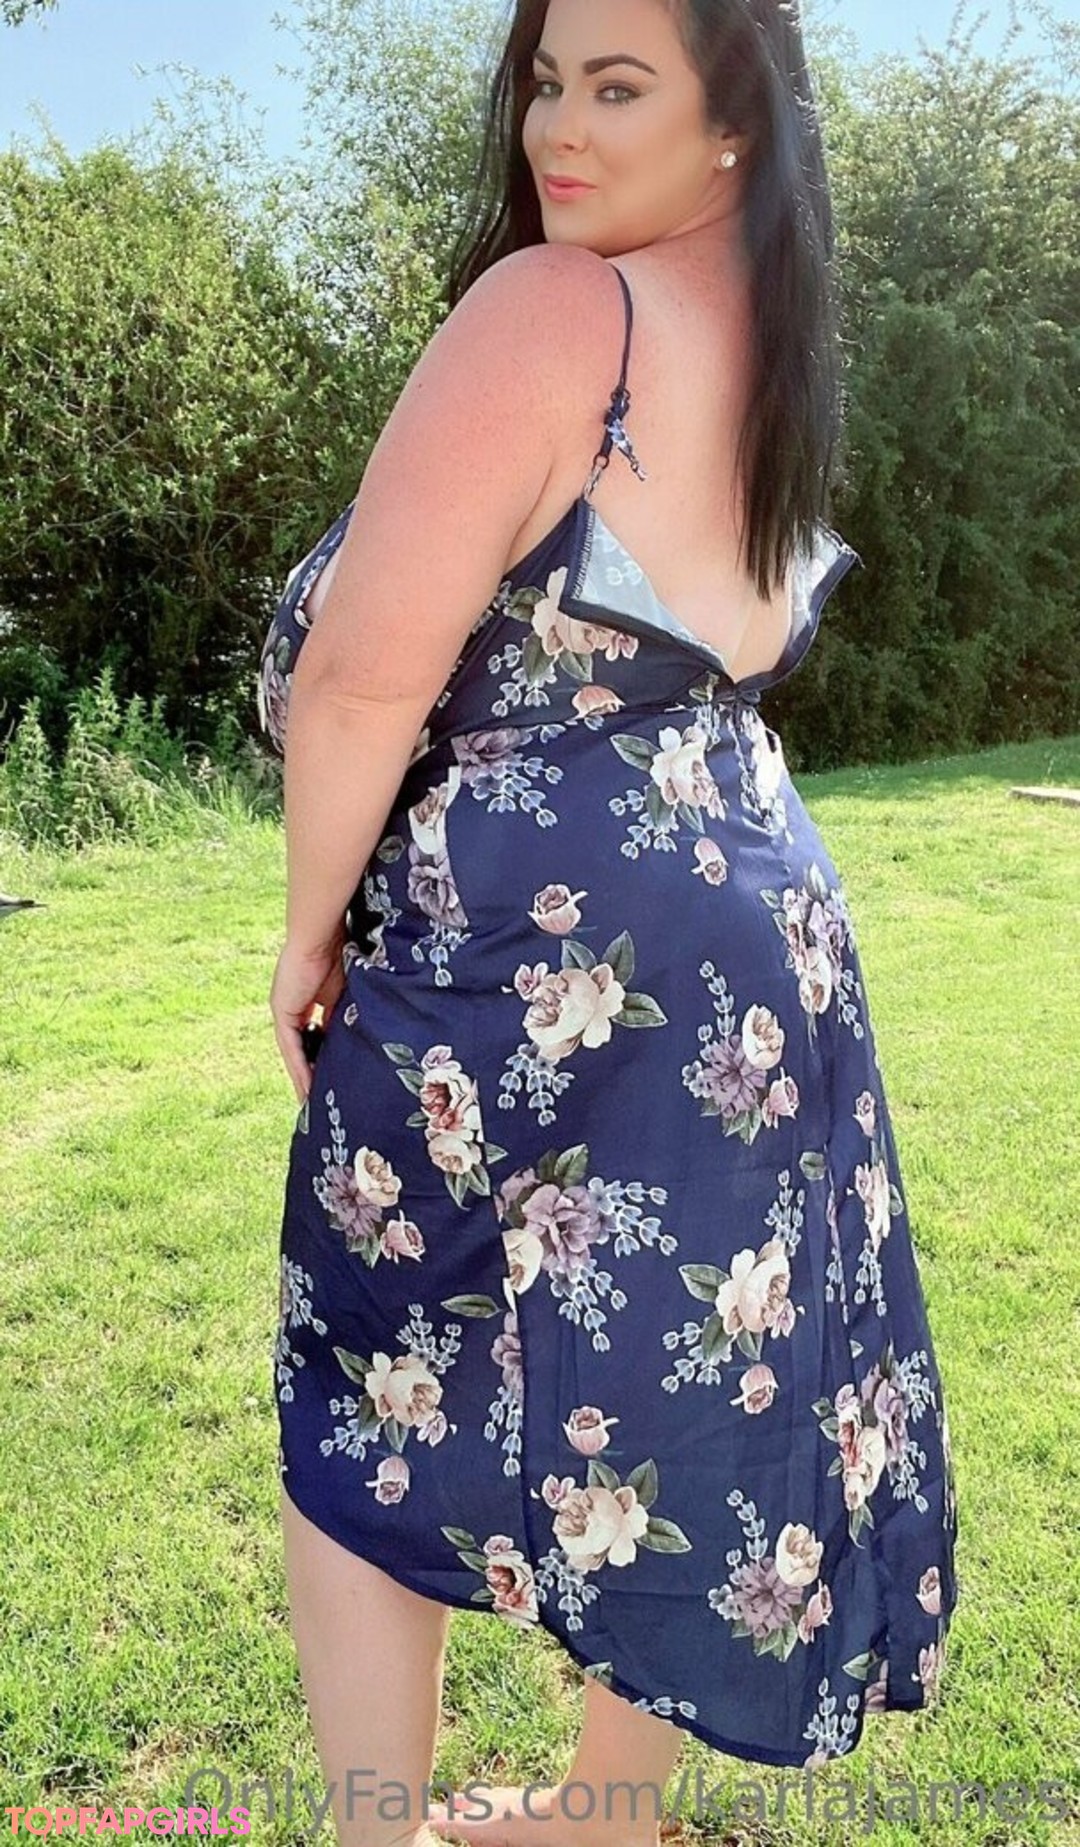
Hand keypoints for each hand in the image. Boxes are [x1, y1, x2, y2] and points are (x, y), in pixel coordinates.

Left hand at [269, 929, 346, 1102]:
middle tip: (323, 1097)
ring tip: (313, 1102)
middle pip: (304, 1047)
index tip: (338, 1074)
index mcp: (313, 997)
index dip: (328, 1055)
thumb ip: (353, 1009)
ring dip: (304, 1077)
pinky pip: (291, 1047)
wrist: (323, 933)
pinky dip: (300, 1068)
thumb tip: (371, 1030)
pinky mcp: (283, 1012)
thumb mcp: (351, 988)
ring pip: (295, 1052)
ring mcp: (286, 1009)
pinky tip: (308, 1087)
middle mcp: (295, 1005)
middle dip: (314, 1071)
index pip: (319, 1033)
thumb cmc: (342, 949)